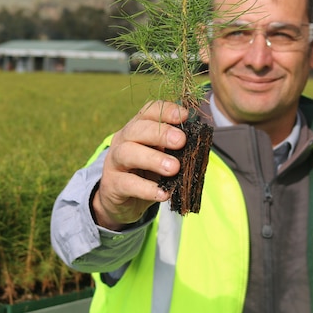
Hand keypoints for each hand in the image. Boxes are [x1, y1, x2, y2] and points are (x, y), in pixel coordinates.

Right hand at [92, 101, 186, 230]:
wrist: (122, 200)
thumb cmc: (147, 173)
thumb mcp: (161, 157)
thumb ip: (175, 148)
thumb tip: (199, 143)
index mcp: (137, 128)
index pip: (149, 112)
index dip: (166, 111)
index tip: (185, 116)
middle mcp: (123, 140)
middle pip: (137, 129)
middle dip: (160, 133)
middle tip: (181, 141)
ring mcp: (114, 161)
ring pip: (127, 153)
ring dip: (153, 159)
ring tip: (174, 168)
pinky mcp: (113, 184)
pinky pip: (127, 184)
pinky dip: (146, 189)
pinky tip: (164, 193)